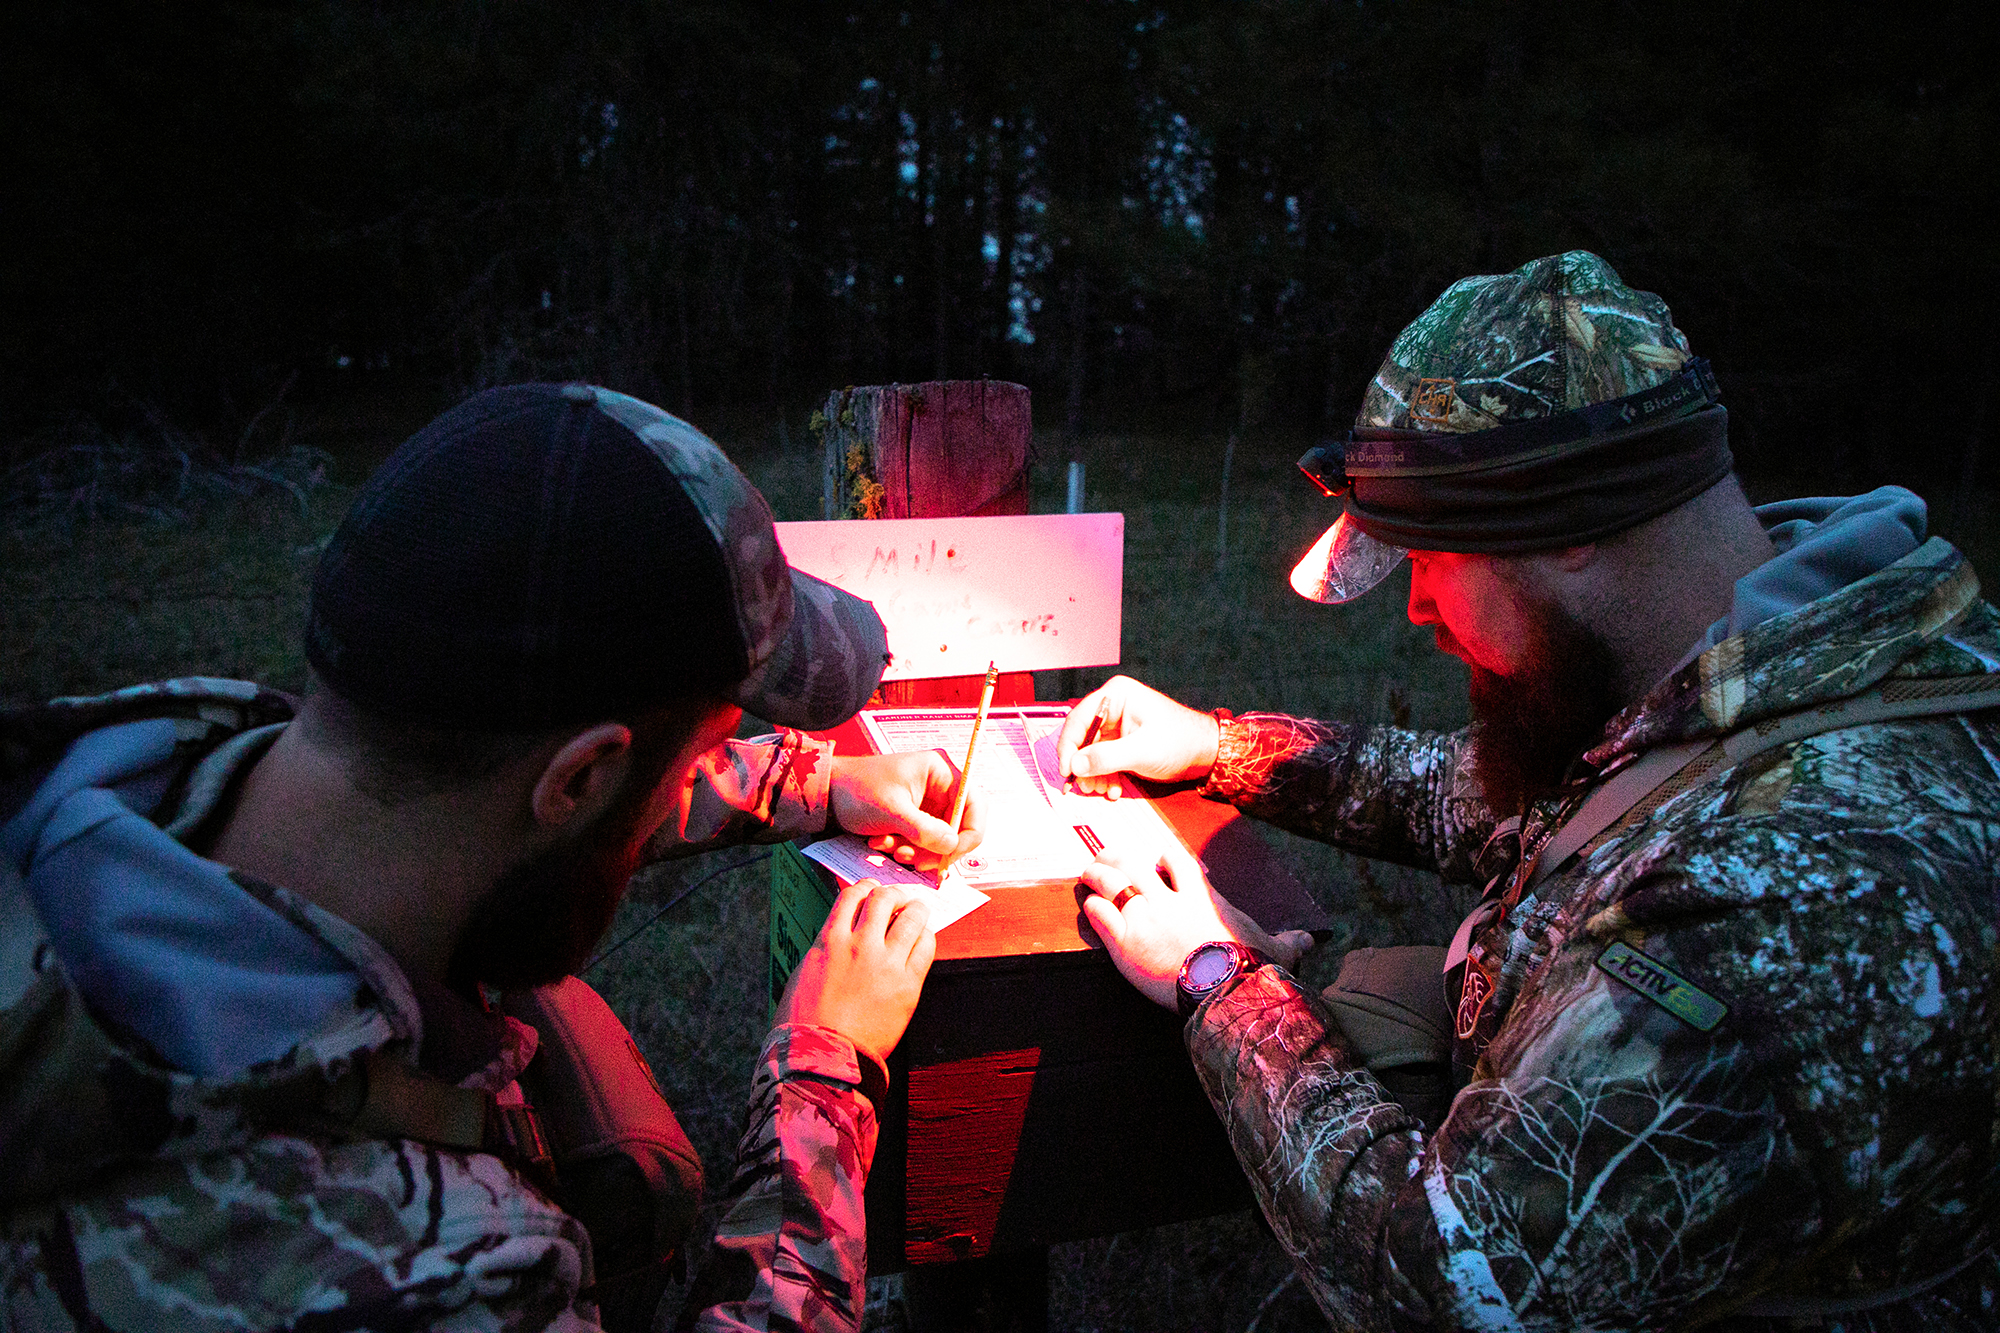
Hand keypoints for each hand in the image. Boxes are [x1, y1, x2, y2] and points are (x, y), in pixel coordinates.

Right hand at [775, 879, 936, 1066]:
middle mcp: (859, 944)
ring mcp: (886, 963)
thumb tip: (839, 937)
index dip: (866, 888)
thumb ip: (826, 949)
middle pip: (885, 898)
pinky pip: (925, 948)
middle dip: (895, 894)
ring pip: (912, 916)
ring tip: (917, 912)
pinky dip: (925, 938)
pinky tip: (922, 940)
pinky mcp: (907, 985)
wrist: (822, 1057)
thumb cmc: (804, 1022)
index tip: (872, 891)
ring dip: (916, 909)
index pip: (853, 896)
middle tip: (899, 900)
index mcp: (829, 940)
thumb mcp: (805, 973)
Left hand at [830, 750, 984, 872]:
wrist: (826, 794)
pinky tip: (881, 842)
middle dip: (936, 847)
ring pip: (939, 839)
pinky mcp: (915, 819)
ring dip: (916, 850)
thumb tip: (952, 846)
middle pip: (959, 826)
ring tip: (888, 846)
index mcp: (940, 772)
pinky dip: (906, 847)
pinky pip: (923, 841)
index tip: (950, 855)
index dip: (969, 833)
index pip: (975, 804)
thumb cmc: (856, 790)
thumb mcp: (891, 811)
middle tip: (915, 860)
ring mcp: (927, 804)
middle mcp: (939, 787)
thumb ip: (925, 830)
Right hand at [1056, 675, 1221, 798]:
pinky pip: (1102, 759)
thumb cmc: (1180, 742)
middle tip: (1084, 786)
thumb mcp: (1141, 750)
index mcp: (1116, 695)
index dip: (1069, 747)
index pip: (1079, 719)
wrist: (1205, 753)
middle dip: (1082, 764)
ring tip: (1100, 790)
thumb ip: (1106, 757)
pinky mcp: (1122, 741)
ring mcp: (1117, 724)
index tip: (1066, 771)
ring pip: (1090, 751)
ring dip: (1093, 773)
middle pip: (1082, 736)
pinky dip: (1104, 775)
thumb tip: (1075, 765)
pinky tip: (1112, 789)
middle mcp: (1113, 706)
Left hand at [1080, 844, 1313, 1010]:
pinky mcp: (1124, 941)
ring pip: (1111, 881)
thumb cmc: (1250, 966)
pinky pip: (1100, 914)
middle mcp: (1168, 899)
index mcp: (1200, 896)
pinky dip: (1092, 906)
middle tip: (1105, 857)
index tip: (1155, 860)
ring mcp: (1144, 917)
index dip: (1162, 856)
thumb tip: (1310, 941)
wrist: (1224, 989)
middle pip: (1134, 863)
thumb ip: (1288, 941)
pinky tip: (1088, 905)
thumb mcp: (1274, 948)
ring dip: (1096, 874)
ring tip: (1087, 873)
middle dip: (1117, 857)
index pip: (1176, 860)